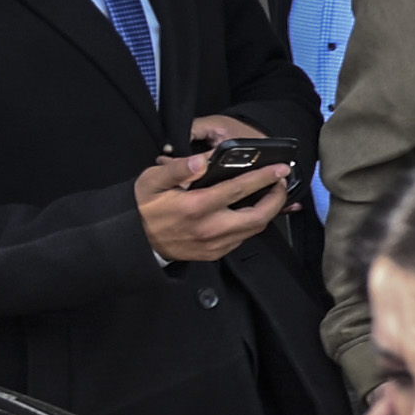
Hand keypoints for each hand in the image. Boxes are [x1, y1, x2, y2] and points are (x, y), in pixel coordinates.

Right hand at [137, 142, 289, 263]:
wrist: (134, 241)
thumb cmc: (143, 207)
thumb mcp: (151, 181)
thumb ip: (177, 169)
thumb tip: (200, 160)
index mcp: (196, 207)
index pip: (238, 189)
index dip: (263, 177)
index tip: (280, 169)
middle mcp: (210, 228)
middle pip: (258, 216)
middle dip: (276, 198)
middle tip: (280, 183)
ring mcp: (214, 244)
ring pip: (254, 229)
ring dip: (267, 211)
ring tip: (269, 194)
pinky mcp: (214, 254)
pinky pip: (242, 239)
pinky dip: (252, 224)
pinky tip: (252, 211)